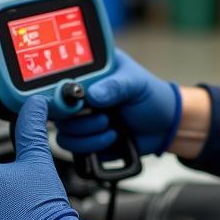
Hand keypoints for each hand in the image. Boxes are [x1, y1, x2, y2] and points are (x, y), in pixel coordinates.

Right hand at [55, 49, 180, 156]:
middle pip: (54, 108)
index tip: (77, 100)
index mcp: (88, 72)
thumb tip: (93, 94)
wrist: (165, 127)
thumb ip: (116, 86)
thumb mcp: (136, 84)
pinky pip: (73, 147)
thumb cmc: (152, 97)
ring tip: (111, 125)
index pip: (58, 77)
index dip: (59, 90)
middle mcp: (78, 95)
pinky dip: (93, 145)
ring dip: (88, 132)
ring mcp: (80, 118)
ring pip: (63, 130)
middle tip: (102, 116)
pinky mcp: (85, 139)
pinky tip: (112, 137)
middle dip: (78, 117)